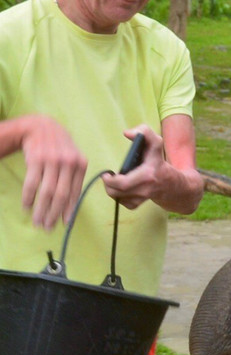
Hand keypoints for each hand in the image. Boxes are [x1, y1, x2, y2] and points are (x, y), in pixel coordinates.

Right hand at [19, 115, 87, 229]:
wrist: (41, 127)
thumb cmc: (58, 147)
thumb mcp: (72, 158)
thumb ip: (73, 178)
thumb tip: (70, 206)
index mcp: (80, 165)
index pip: (75, 193)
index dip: (70, 210)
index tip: (65, 224)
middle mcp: (68, 163)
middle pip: (61, 195)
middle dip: (54, 214)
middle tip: (47, 227)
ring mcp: (52, 160)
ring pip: (46, 192)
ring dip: (40, 210)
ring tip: (37, 222)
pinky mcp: (36, 159)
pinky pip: (32, 183)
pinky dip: (28, 198)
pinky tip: (26, 207)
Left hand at [103, 126, 164, 209]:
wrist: (175, 185)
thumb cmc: (160, 161)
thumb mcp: (156, 143)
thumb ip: (144, 132)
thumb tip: (127, 133)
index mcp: (149, 171)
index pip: (124, 182)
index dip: (111, 180)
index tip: (108, 174)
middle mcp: (147, 186)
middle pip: (119, 191)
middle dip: (109, 184)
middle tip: (107, 177)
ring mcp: (144, 196)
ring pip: (120, 197)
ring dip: (113, 190)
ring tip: (114, 182)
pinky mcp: (141, 203)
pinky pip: (124, 203)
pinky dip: (119, 197)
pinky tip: (122, 190)